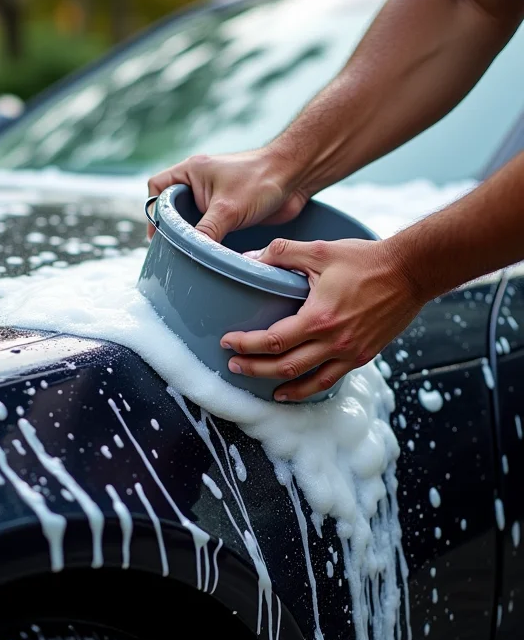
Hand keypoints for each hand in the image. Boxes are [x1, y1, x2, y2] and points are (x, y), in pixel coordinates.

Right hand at [147, 147, 309, 240]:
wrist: (297, 176)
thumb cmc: (261, 179)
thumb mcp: (227, 208)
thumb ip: (206, 232)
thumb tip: (192, 255)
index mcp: (191, 172)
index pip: (157, 187)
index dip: (153, 210)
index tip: (157, 234)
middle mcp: (200, 185)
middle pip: (173, 209)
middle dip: (173, 228)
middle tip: (172, 250)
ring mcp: (215, 199)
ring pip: (193, 222)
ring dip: (193, 237)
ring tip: (189, 256)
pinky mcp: (231, 213)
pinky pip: (212, 230)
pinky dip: (209, 242)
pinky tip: (210, 256)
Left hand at [220, 236, 424, 400]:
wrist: (411, 272)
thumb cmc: (366, 260)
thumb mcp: (320, 251)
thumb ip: (282, 253)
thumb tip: (250, 258)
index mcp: (319, 318)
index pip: (273, 340)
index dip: (246, 345)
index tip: (228, 342)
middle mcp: (333, 342)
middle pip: (284, 367)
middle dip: (254, 368)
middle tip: (233, 364)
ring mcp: (349, 353)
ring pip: (306, 381)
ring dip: (277, 385)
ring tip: (256, 383)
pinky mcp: (361, 356)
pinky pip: (329, 380)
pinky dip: (307, 389)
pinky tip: (293, 389)